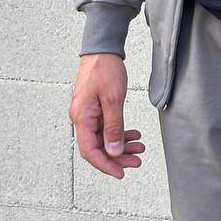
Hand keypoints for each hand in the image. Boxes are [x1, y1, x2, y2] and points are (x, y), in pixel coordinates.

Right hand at [68, 52, 145, 179]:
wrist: (102, 48)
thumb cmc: (104, 68)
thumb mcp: (113, 99)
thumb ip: (113, 127)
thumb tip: (113, 151)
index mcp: (81, 117)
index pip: (90, 151)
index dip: (106, 164)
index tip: (121, 172)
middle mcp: (81, 118)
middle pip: (98, 147)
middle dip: (117, 156)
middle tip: (136, 160)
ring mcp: (87, 113)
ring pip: (104, 138)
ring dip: (121, 145)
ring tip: (139, 147)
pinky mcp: (94, 108)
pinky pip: (106, 127)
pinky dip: (119, 132)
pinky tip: (133, 135)